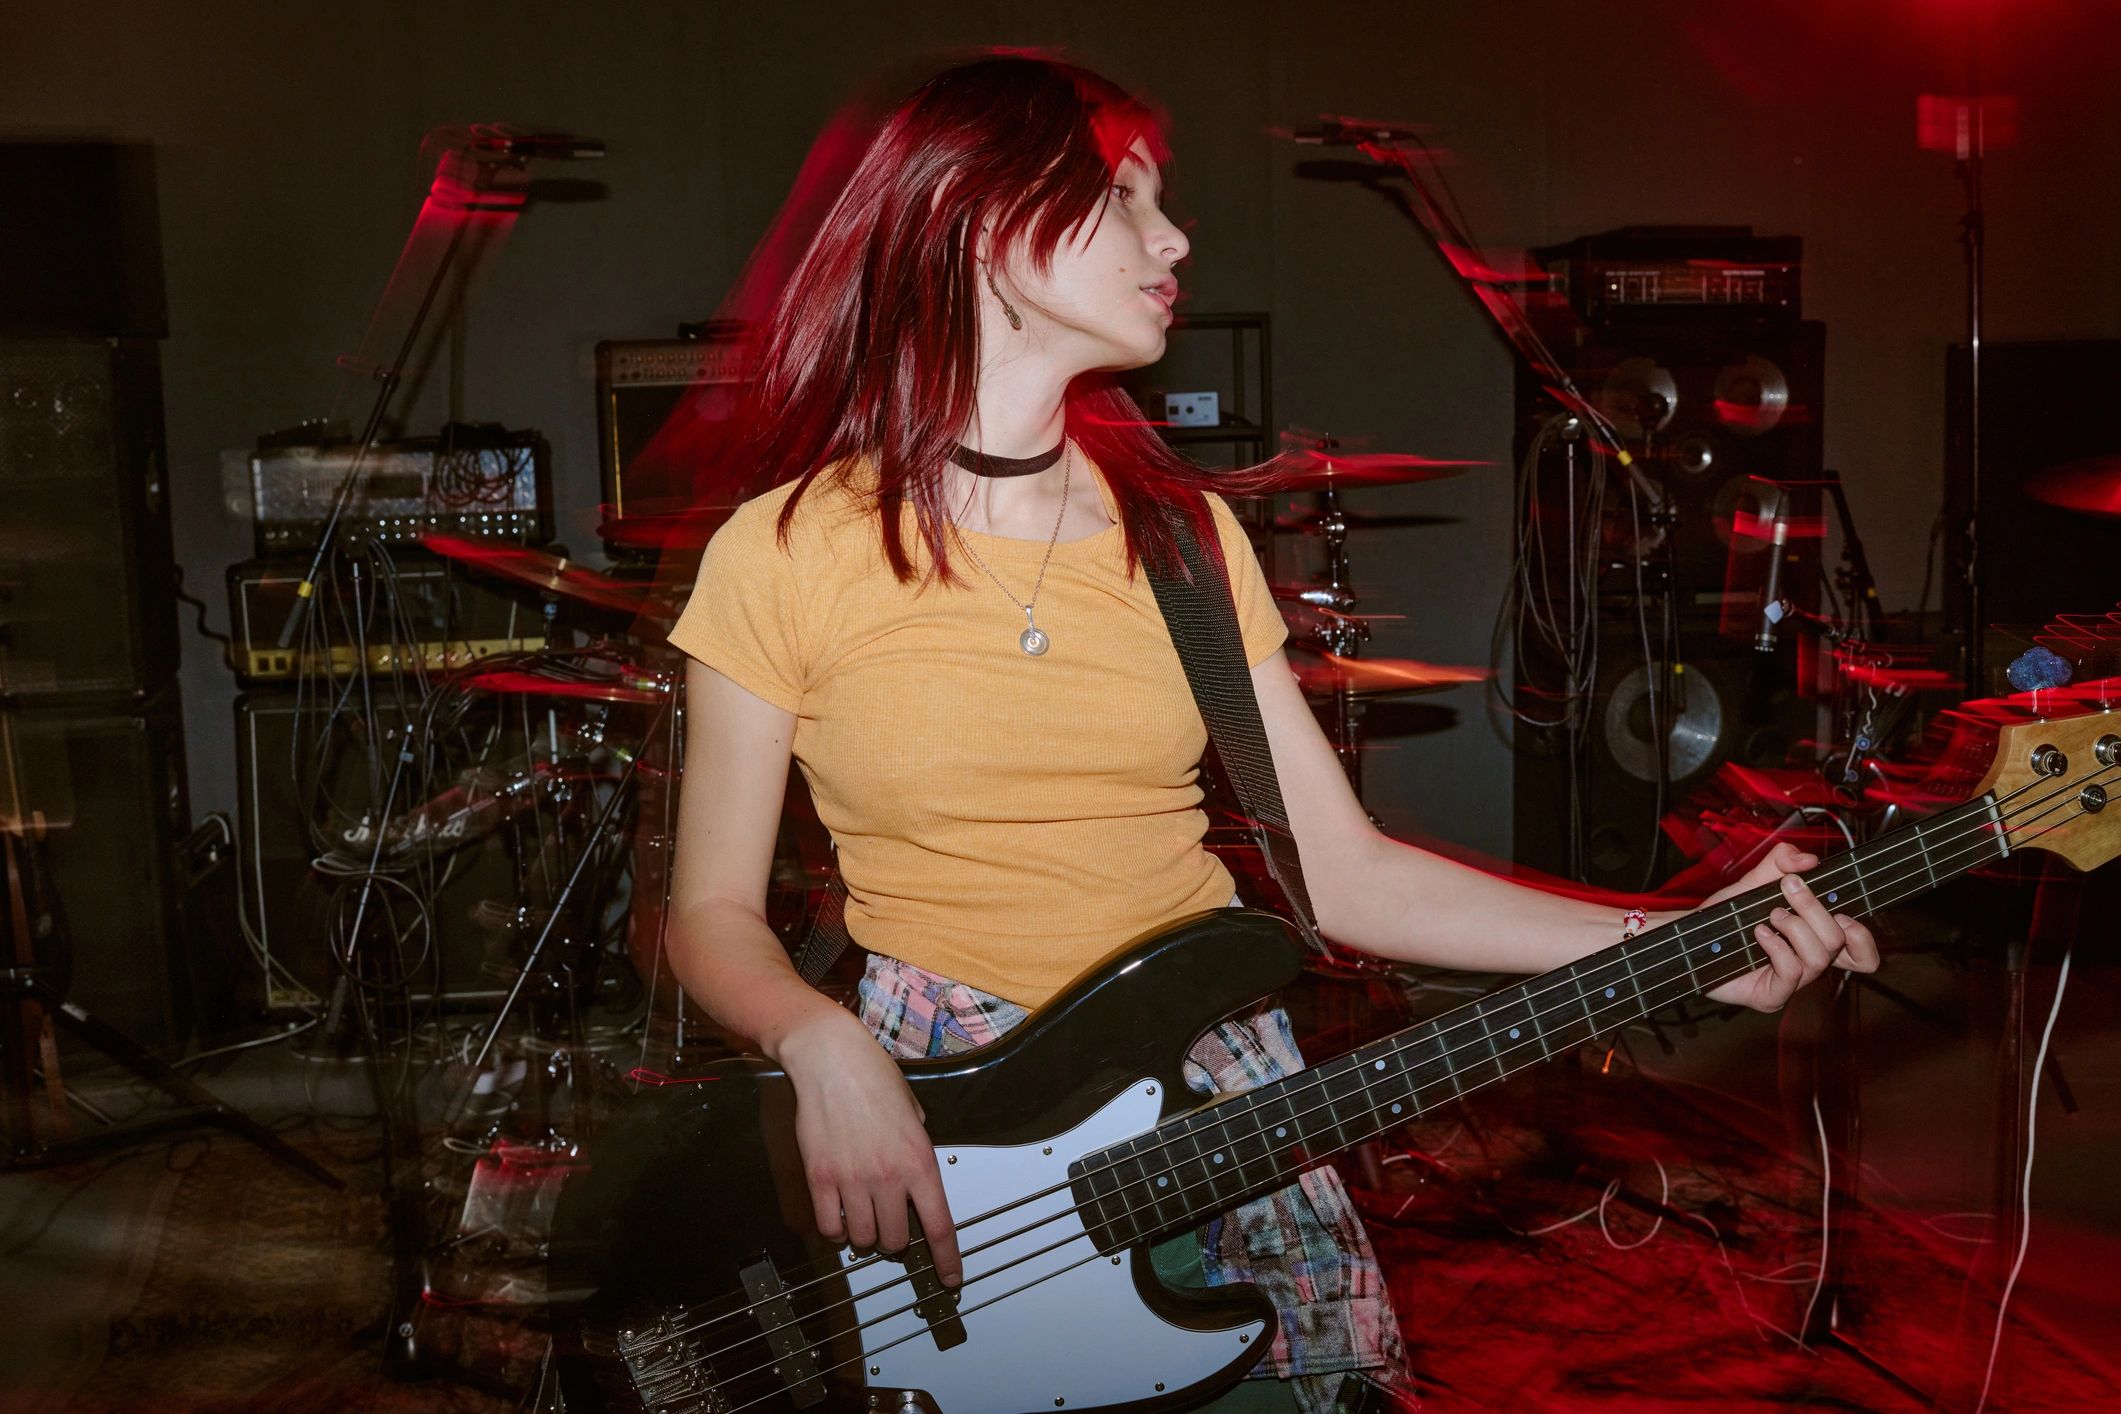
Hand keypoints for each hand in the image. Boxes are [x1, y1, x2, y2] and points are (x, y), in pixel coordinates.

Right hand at [777, 1009, 962, 1285]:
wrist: (831, 1058)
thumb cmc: (873, 1076)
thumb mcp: (913, 1111)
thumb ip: (917, 1147)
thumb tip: (915, 1173)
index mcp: (919, 1159)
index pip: (939, 1226)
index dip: (947, 1259)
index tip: (950, 1279)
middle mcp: (888, 1176)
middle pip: (896, 1241)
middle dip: (896, 1241)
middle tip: (891, 1225)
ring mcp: (852, 1180)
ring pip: (862, 1239)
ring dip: (865, 1236)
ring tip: (863, 1217)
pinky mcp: (820, 1178)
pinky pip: (829, 1227)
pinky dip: (835, 1230)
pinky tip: (838, 1216)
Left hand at [1698, 841, 1880, 1013]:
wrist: (1692, 938)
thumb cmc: (1728, 917)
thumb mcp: (1755, 881)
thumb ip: (1781, 863)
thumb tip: (1807, 860)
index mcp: (1814, 942)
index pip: (1860, 954)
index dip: (1863, 938)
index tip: (1843, 912)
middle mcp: (1808, 964)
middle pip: (1840, 943)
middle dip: (1814, 909)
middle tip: (1788, 889)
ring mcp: (1791, 983)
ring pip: (1819, 958)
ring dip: (1795, 927)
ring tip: (1770, 915)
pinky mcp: (1772, 996)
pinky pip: (1791, 972)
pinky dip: (1776, 946)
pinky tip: (1759, 933)